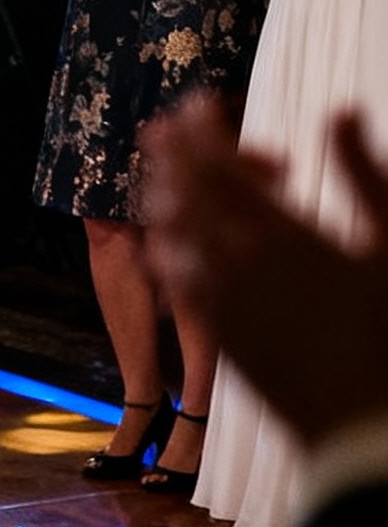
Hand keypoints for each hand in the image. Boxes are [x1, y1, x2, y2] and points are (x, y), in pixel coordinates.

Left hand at [143, 96, 387, 447]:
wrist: (364, 424)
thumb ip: (363, 172)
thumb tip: (342, 111)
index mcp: (282, 235)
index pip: (218, 165)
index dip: (200, 129)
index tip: (197, 102)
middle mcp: (238, 263)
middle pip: (181, 192)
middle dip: (168, 154)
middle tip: (162, 126)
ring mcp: (220, 299)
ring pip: (170, 231)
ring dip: (164, 195)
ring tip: (167, 175)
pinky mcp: (216, 329)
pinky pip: (176, 273)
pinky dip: (170, 240)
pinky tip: (177, 235)